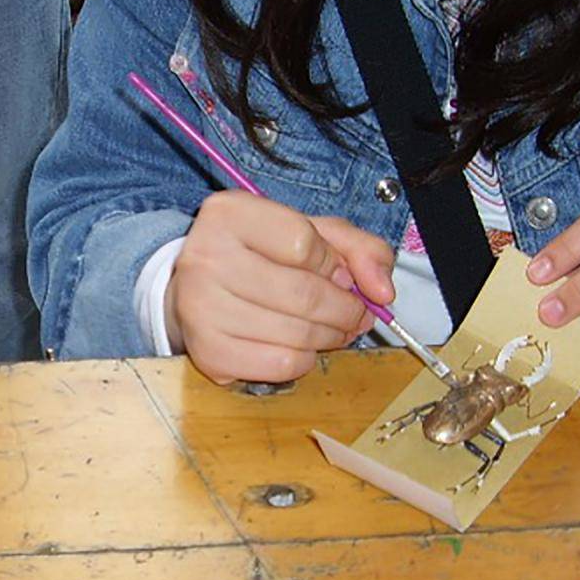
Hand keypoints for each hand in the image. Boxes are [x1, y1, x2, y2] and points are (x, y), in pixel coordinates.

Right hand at [166, 190, 393, 385]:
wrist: (196, 291)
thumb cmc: (259, 258)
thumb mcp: (308, 233)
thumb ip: (358, 248)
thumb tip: (383, 291)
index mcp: (230, 214)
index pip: (304, 242)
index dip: (333, 264)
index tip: (338, 274)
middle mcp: (206, 257)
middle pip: (305, 294)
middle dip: (345, 310)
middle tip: (355, 314)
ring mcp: (202, 308)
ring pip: (298, 334)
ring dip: (329, 336)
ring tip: (332, 329)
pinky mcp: (208, 352)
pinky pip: (281, 364)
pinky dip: (303, 359)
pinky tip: (297, 346)